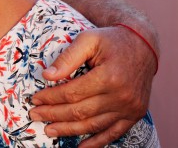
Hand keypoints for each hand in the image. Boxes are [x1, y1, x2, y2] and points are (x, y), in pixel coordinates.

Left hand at [29, 26, 155, 147]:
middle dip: (54, 115)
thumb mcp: (88, 39)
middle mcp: (121, 96)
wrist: (142, 45)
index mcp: (109, 76)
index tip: (35, 99)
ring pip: (93, 125)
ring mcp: (129, 108)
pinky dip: (96, 142)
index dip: (51, 98)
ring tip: (49, 130)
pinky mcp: (134, 114)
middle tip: (35, 115)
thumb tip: (47, 75)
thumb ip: (68, 57)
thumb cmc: (111, 40)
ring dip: (69, 130)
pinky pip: (114, 133)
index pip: (72, 93)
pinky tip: (81, 147)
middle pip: (80, 112)